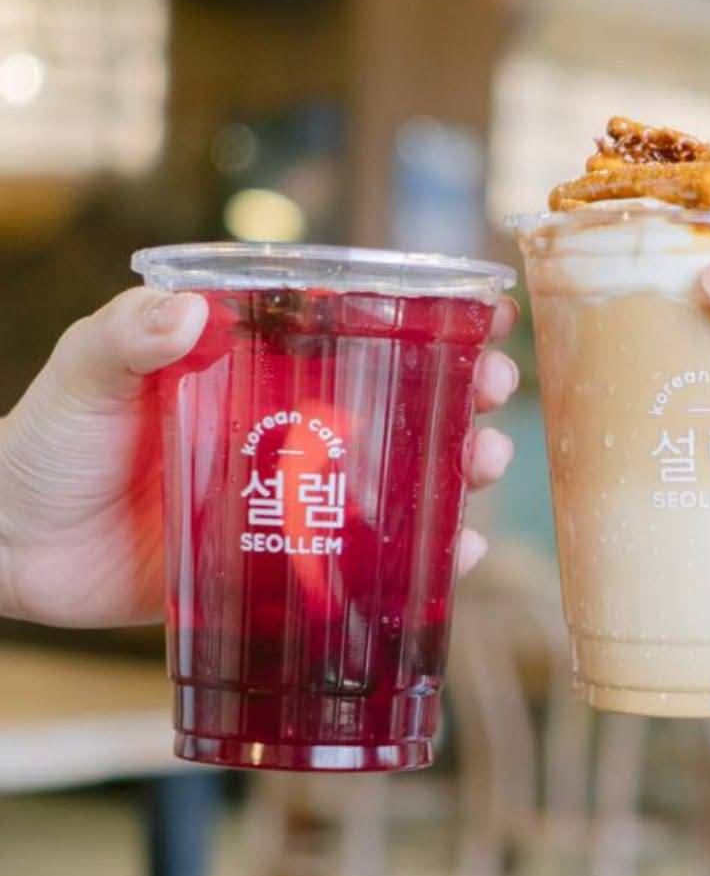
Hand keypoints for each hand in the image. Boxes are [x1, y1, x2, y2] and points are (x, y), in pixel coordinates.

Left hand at [0, 290, 518, 627]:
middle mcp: (285, 428)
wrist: (13, 550)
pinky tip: (453, 556)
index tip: (484, 319)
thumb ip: (127, 339)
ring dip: (452, 475)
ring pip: (394, 483)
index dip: (424, 324)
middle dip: (459, 400)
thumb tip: (187, 311)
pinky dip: (413, 563)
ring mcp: (288, 498)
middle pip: (395, 408)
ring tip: (482, 470)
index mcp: (253, 368)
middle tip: (495, 400)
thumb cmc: (46, 443)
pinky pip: (360, 562)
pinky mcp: (278, 564)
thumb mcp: (86, 374)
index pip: (353, 334)